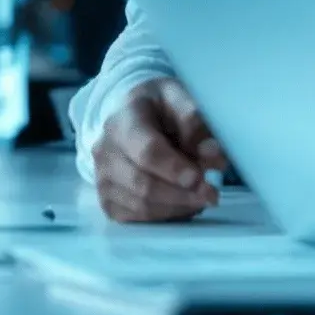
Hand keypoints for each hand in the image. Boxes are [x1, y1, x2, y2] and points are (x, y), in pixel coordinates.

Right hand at [92, 77, 230, 221]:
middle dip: (182, 194)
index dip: (174, 168)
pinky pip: (137, 217)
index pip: (146, 151)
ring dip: (177, 207)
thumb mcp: (178, 97)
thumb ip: (195, 123)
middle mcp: (105, 151)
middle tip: (211, 194)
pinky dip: (165, 215)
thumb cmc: (157, 107)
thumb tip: (213, 154)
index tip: (200, 177)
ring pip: (141, 205)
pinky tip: (184, 205)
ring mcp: (102, 178)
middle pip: (143, 184)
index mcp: (123, 120)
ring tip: (202, 198)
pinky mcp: (107, 200)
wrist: (130, 116)